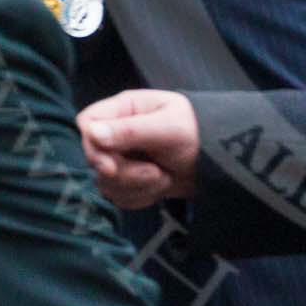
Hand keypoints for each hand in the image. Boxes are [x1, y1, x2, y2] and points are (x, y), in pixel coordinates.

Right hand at [79, 90, 199, 208]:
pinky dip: (140, 197)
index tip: (111, 165)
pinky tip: (160, 186)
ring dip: (136, 186)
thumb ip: (131, 131)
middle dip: (124, 173)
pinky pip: (118, 196)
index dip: (92, 147)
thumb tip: (92, 132)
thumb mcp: (167, 129)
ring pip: (105, 181)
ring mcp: (121, 157)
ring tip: (163, 176)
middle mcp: (117, 132)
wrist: (218, 164)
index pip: (87, 123)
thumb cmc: (196, 135)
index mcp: (124, 109)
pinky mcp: (128, 180)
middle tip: (154, 172)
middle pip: (94, 159)